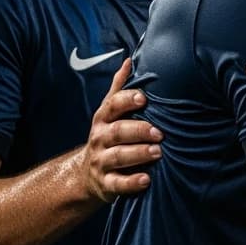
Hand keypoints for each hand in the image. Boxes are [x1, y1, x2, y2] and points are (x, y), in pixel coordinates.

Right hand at [82, 58, 161, 202]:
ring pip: (118, 157)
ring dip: (138, 154)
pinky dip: (132, 182)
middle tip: (160, 133)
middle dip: (138, 130)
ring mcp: (101, 162)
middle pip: (117, 132)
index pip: (112, 106)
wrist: (86, 174)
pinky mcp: (106, 184)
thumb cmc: (108, 136)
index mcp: (104, 119)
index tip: (143, 98)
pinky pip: (117, 184)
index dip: (126, 100)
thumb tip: (129, 60)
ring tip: (158, 152)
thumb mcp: (110, 112)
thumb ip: (119, 88)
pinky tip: (147, 179)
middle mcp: (100, 139)